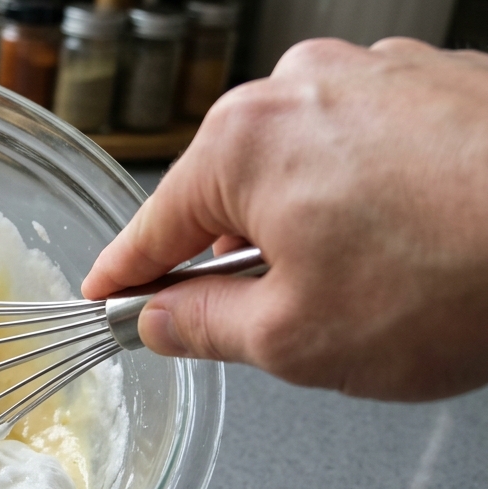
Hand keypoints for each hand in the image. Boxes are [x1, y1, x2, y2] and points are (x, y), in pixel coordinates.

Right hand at [83, 38, 487, 400]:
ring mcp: (378, 76)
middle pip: (231, 189)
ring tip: (370, 285)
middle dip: (238, 255)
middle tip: (273, 320)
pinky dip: (371, 196)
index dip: (125, 276)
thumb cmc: (455, 279)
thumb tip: (163, 320)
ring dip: (311, 225)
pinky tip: (414, 245)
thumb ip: (204, 328)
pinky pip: (370, 147)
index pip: (154, 226)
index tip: (108, 300)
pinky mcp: (441, 82)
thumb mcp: (295, 340)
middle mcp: (303, 89)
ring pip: (304, 166)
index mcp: (244, 141)